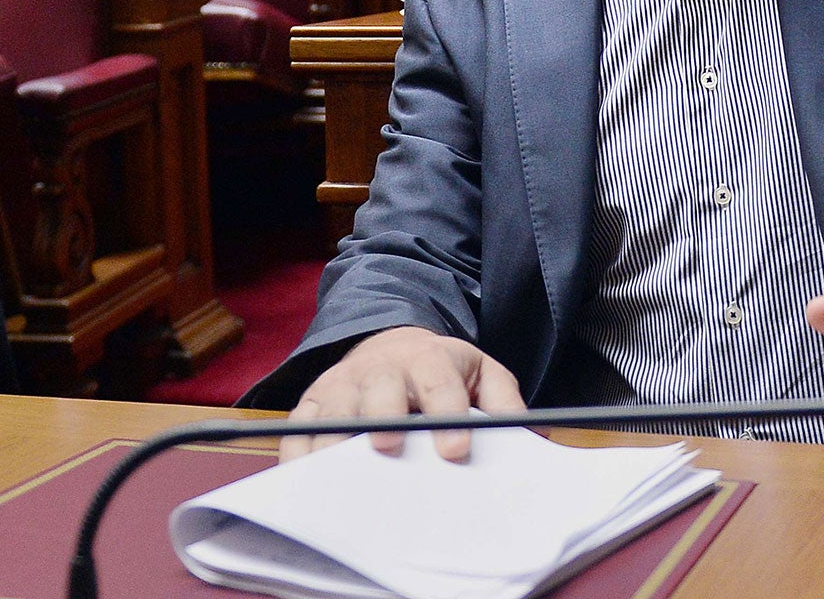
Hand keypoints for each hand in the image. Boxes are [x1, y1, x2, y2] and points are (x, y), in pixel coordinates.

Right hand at [282, 326, 525, 463]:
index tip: (456, 450)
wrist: (393, 345)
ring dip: (335, 436)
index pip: (439, 381)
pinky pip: (298, 427)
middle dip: (384, 415)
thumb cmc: (441, 371)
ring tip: (339, 470)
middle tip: (388, 446)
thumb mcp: (480, 373)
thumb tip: (527, 432)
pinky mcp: (313, 401)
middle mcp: (382, 367)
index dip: (447, 413)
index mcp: (428, 359)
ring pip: (334, 406)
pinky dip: (297, 452)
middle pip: (380, 387)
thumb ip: (503, 400)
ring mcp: (343, 383)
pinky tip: (303, 477)